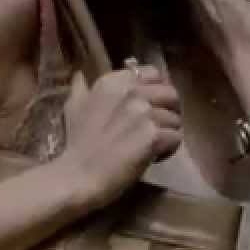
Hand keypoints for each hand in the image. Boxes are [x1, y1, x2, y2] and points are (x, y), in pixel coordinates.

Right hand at [55, 67, 180, 211]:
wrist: (78, 175)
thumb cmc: (76, 143)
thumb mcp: (74, 107)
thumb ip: (82, 88)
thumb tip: (80, 75)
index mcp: (115, 81)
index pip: (153, 73)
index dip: (157, 90)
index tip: (151, 105)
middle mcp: (132, 92)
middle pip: (171, 95)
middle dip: (169, 111)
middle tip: (157, 127)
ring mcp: (144, 113)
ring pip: (175, 119)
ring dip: (168, 133)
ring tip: (153, 145)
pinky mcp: (153, 135)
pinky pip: (176, 138)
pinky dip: (169, 149)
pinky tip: (155, 156)